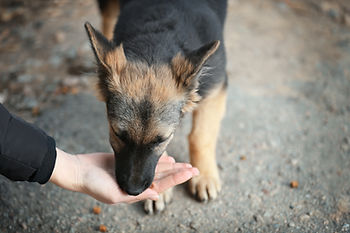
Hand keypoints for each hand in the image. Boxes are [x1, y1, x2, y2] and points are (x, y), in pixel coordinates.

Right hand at [49, 148, 198, 203]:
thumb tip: (156, 194)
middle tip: (194, 168)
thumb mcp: (114, 195)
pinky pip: (147, 160)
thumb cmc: (93, 184)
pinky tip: (168, 157)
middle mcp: (137, 181)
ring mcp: (133, 170)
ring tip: (184, 164)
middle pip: (163, 177)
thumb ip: (136, 194)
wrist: (79, 170)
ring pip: (157, 168)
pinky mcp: (129, 160)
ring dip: (171, 166)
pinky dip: (158, 159)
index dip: (177, 179)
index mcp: (135, 191)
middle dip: (179, 173)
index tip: (190, 173)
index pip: (161, 185)